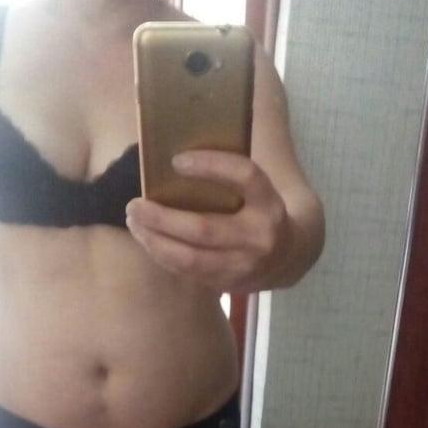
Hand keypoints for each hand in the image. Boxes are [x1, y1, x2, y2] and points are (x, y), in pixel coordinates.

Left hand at [125, 150, 290, 293]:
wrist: (293, 254)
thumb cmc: (261, 208)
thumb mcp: (257, 187)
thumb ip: (228, 171)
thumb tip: (178, 142)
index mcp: (270, 203)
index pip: (245, 177)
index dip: (211, 166)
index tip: (176, 160)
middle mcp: (260, 237)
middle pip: (203, 229)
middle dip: (162, 218)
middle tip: (134, 205)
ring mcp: (245, 266)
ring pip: (191, 259)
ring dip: (155, 241)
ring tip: (135, 223)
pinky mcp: (232, 284)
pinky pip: (190, 274)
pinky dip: (165, 257)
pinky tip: (150, 241)